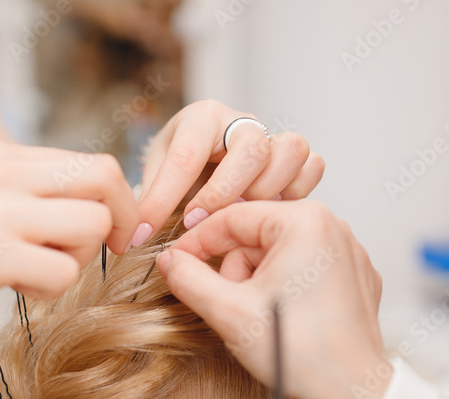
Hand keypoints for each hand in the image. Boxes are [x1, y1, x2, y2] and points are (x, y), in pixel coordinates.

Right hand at [0, 141, 139, 339]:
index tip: (113, 235)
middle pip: (107, 178)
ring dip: (79, 260)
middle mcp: (4, 171)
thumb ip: (18, 193)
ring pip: (93, 226)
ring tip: (37, 275)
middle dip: (121, 221)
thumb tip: (81, 209)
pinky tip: (16, 291)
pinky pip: (64, 272)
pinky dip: (50, 291)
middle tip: (108, 254)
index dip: (117, 202)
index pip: (92, 161)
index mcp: (0, 154)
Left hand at [133, 100, 323, 247]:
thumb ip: (149, 194)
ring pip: (291, 151)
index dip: (164, 199)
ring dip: (265, 191)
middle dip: (224, 192)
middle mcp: (242, 121)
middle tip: (197, 221)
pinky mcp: (296, 158)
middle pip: (252, 147)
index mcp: (202, 117)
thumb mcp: (156, 169)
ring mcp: (274, 136)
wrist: (208, 155)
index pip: (186, 156)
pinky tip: (269, 209)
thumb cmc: (180, 162)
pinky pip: (312, 166)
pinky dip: (295, 191)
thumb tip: (136, 230)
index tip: (145, 232)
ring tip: (239, 214)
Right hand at [156, 200, 385, 398]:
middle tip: (235, 307)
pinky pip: (303, 269)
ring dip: (257, 284)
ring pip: (277, 254)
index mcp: (304, 221)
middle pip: (255, 235)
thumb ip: (190, 279)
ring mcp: (347, 251)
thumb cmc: (303, 352)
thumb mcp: (229, 313)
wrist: (353, 390)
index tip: (175, 264)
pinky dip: (285, 290)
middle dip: (234, 271)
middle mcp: (332, 226)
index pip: (231, 217)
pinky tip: (286, 320)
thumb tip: (170, 262)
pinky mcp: (353, 276)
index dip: (195, 243)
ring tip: (263, 319)